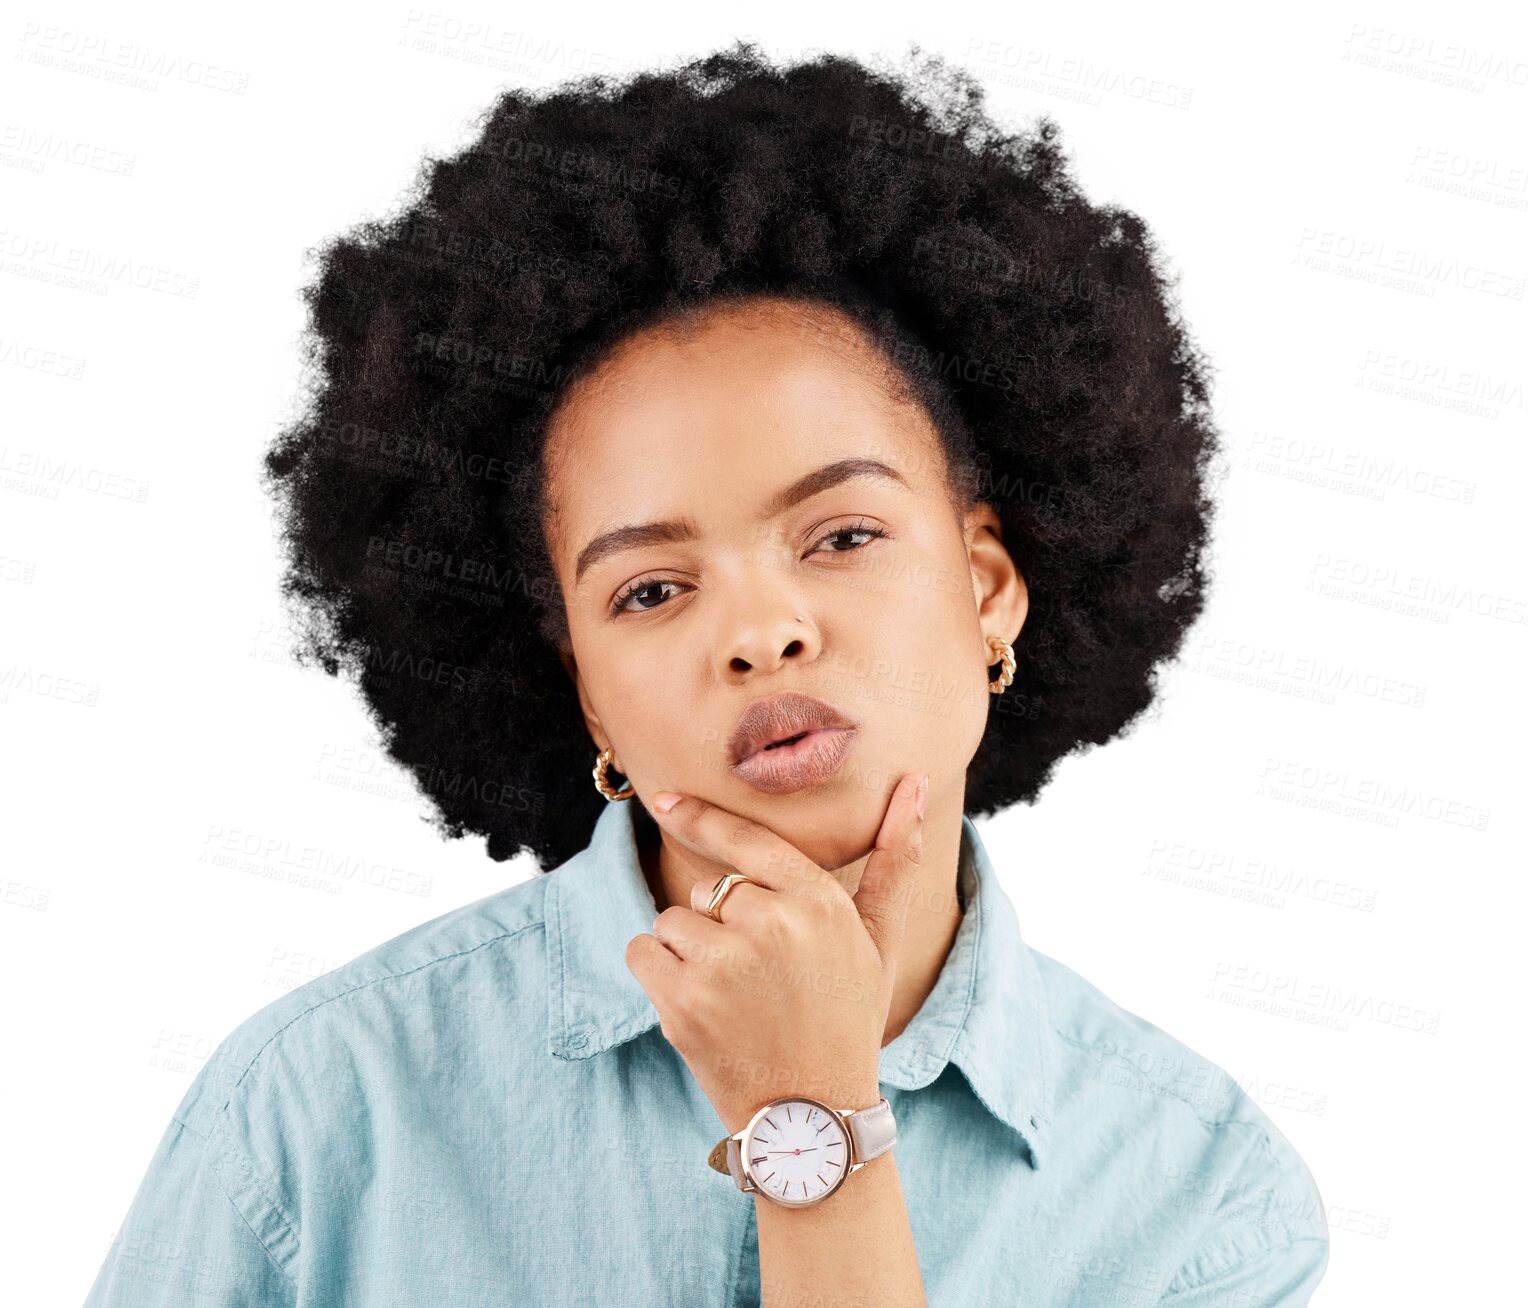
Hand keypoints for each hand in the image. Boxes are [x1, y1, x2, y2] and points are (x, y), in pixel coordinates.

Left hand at [624, 770, 927, 1135]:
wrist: (812, 1117)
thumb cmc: (846, 1020)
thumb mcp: (879, 942)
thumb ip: (895, 861)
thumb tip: (915, 782)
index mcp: (819, 902)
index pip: (747, 839)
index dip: (702, 816)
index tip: (667, 798)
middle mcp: (773, 924)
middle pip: (709, 889)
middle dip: (720, 923)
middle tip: (757, 977)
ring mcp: (725, 964)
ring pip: (672, 920)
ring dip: (688, 951)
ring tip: (732, 997)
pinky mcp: (682, 1001)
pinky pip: (642, 952)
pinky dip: (657, 974)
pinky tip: (698, 1006)